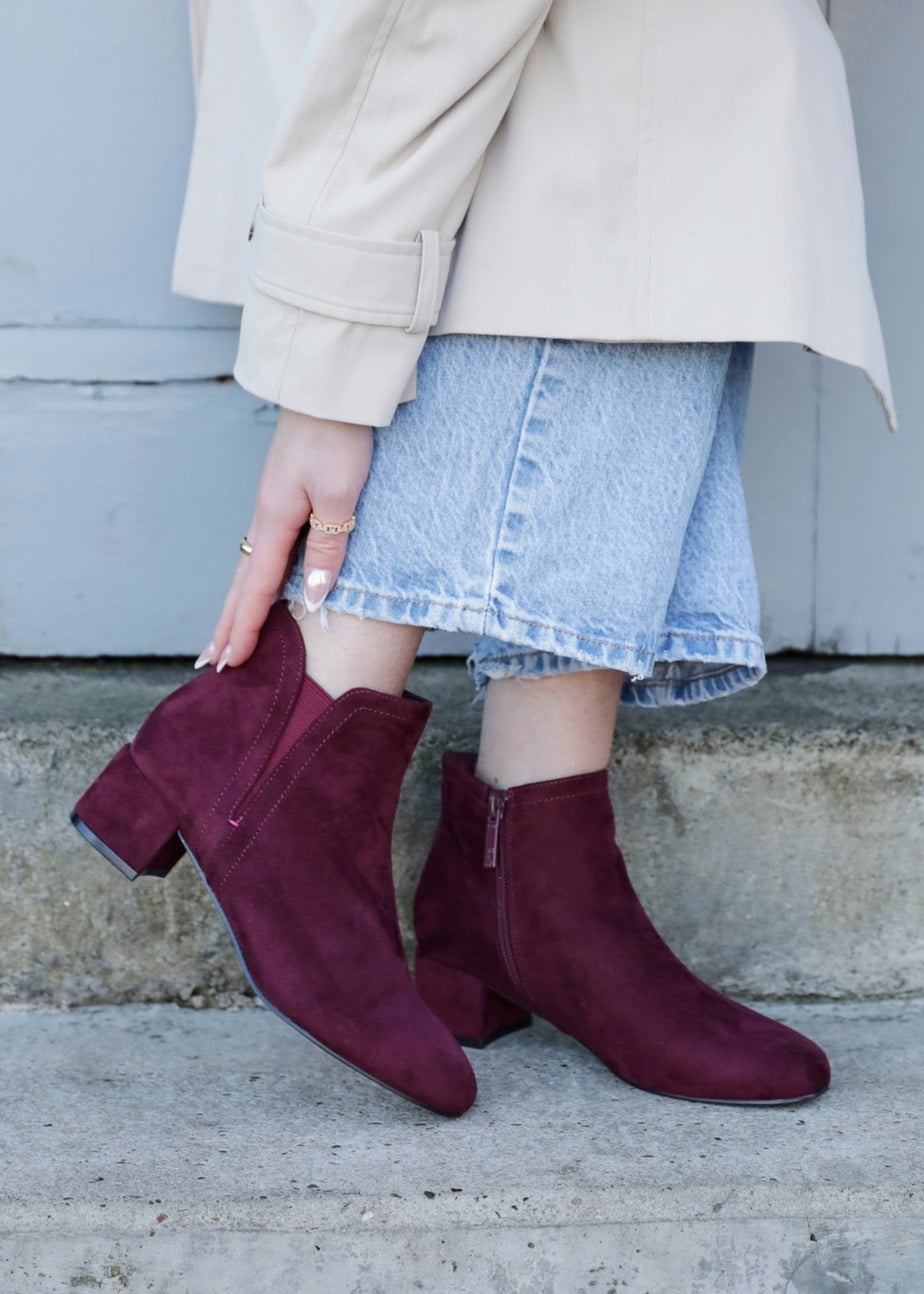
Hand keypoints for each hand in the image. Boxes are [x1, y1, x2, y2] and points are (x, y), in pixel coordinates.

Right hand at [197, 407, 372, 670]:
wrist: (332, 388)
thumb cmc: (340, 438)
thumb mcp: (341, 496)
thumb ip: (328, 548)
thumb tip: (312, 598)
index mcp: (275, 520)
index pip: (257, 587)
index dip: (247, 627)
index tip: (232, 662)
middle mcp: (266, 516)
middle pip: (243, 582)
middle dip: (228, 623)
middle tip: (211, 662)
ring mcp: (273, 505)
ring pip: (250, 566)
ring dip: (237, 603)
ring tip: (226, 634)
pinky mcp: (285, 495)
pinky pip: (263, 550)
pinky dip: (253, 578)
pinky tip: (256, 585)